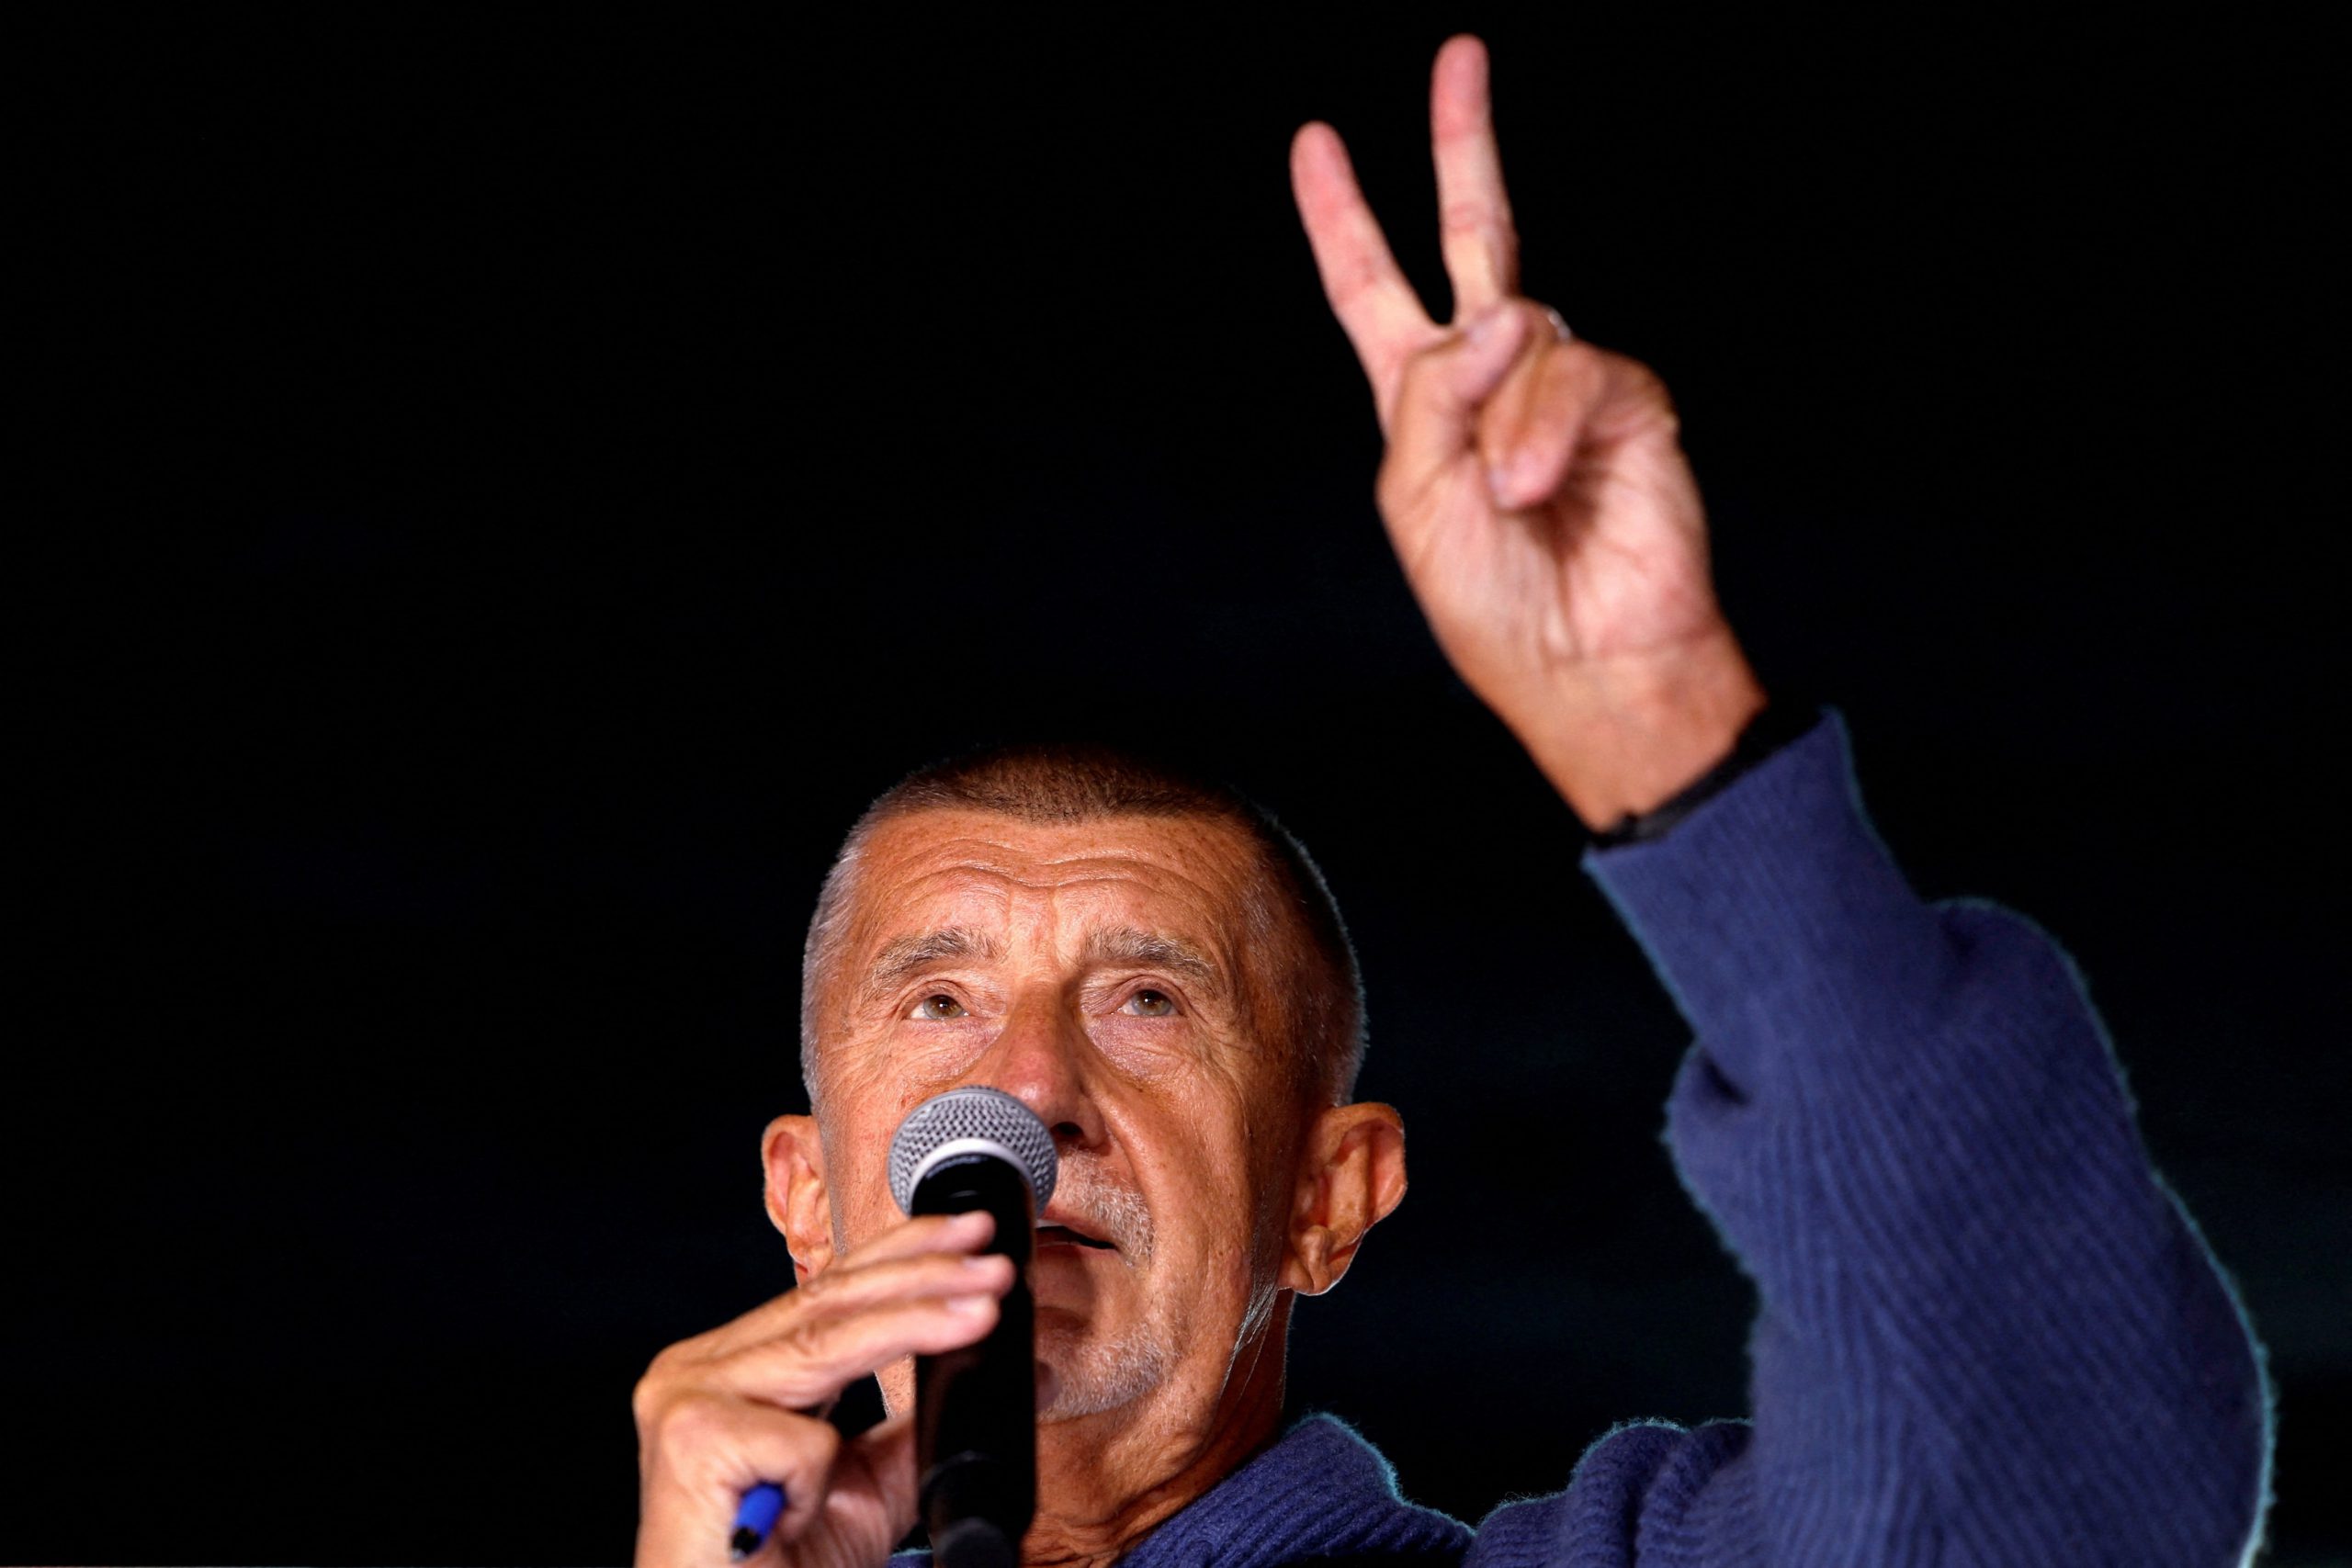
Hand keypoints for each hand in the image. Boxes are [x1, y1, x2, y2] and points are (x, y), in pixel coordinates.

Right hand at [632, 1212, 1012, 1567]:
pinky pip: (802, 1440)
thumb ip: (910, 1428)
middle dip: (921, 1273)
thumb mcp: (862, 1486)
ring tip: (980, 1309)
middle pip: (825, 1301)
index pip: (823, 1290)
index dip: (899, 1254)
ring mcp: (688, 1398)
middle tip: (990, 1263)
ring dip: (915, 1319)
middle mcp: (699, 1370)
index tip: (966, 1236)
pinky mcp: (693, 1439)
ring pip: (824, 1342)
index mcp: (732, 1368)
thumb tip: (998, 1377)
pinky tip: (797, 1514)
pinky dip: (819, 1478)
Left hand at [1291, 36, 1765, 827]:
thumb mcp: (1417, 500)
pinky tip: (1543, 485)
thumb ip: (1431, 397)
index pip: (1374, 294)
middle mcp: (1495, 379)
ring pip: (1516, 332)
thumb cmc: (1495, 608)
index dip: (1342, 221)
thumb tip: (1506, 311)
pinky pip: (1571, 369)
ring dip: (1500, 421)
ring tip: (1515, 499)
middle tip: (1459, 54)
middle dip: (1463, 146)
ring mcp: (1564, 383)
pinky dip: (1546, 428)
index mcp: (1423, 406)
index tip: (1314, 143)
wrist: (1587, 670)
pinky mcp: (1631, 400)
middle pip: (1475, 237)